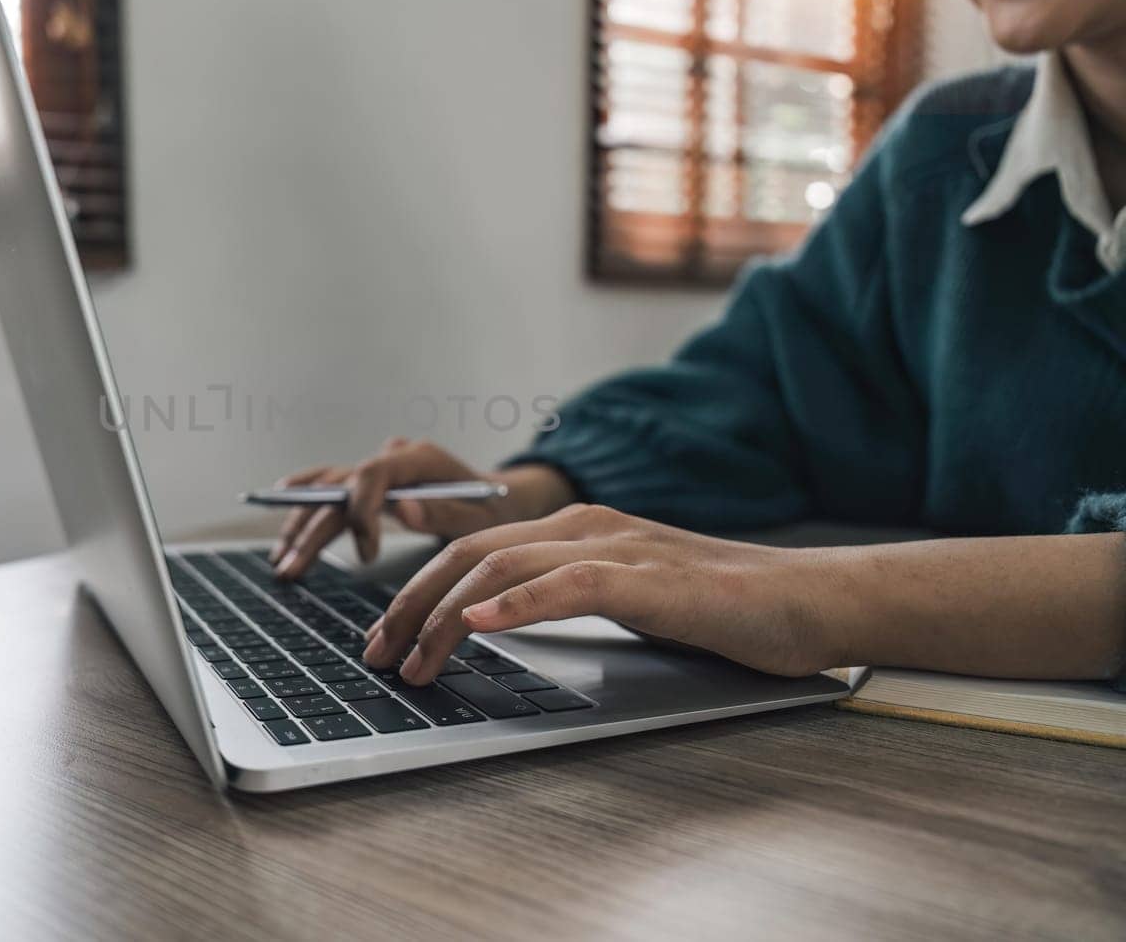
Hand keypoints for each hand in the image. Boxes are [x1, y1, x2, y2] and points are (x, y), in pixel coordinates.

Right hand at [268, 438, 573, 578]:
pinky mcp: (372, 485)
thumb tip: (404, 509)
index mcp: (419, 458)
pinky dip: (306, 509)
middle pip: (340, 486)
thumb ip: (444, 512)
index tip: (367, 555)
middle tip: (291, 568)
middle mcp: (393, 458)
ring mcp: (380, 469)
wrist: (504, 498)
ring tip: (281, 561)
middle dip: (313, 529)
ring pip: (327, 489)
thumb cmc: (496, 509)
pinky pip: (330, 492)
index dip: (361, 512)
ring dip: (300, 523)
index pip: (372, 475)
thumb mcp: (482, 516)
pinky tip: (283, 527)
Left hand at [363, 503, 842, 683]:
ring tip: (412, 657)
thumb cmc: (721, 608)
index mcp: (575, 531)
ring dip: (446, 616)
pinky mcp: (649, 580)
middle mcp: (585, 527)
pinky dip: (516, 605)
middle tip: (377, 655)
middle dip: (411, 606)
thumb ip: (566, 598)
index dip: (418, 592)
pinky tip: (479, 625)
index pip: (473, 553)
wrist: (807, 600)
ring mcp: (616, 547)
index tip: (385, 638)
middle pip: (470, 556)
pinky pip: (568, 584)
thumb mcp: (625, 599)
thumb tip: (496, 626)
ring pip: (504, 568)